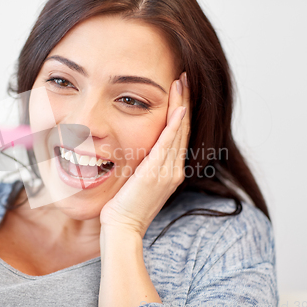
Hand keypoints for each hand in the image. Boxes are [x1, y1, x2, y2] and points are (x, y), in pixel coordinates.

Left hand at [99, 72, 190, 237]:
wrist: (122, 228)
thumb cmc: (123, 208)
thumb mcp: (136, 182)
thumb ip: (141, 166)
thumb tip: (135, 152)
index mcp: (169, 171)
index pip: (178, 135)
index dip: (180, 111)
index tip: (178, 91)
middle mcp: (173, 170)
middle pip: (183, 128)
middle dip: (184, 101)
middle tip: (184, 78)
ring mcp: (168, 172)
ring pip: (179, 131)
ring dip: (181, 104)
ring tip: (181, 82)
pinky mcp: (157, 173)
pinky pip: (169, 143)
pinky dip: (175, 124)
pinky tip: (179, 107)